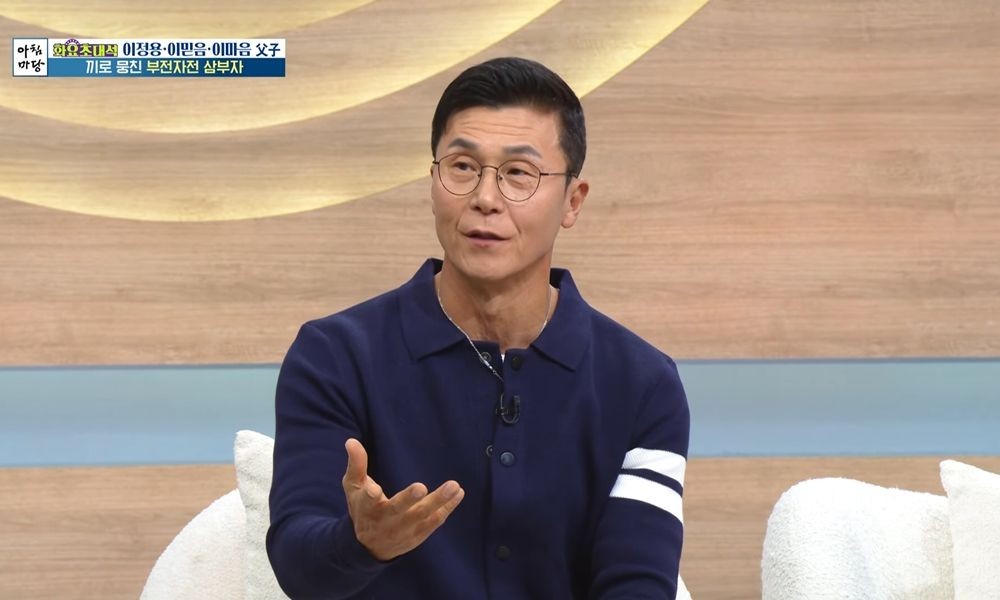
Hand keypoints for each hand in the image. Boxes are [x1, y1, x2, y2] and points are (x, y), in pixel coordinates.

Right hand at [342, 438, 464, 560]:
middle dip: (409, 500)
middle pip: (397, 511)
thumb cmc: (362, 507)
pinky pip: (433, 523)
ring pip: (421, 517)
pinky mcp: (417, 536)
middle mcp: (384, 522)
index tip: (374, 491)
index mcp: (367, 508)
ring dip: (439, 502)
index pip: (367, 502)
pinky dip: (447, 509)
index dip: (370, 496)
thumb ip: (356, 465)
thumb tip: (351, 441)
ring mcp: (402, 531)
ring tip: (455, 486)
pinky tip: (458, 494)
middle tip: (421, 487)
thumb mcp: (353, 487)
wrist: (370, 546)